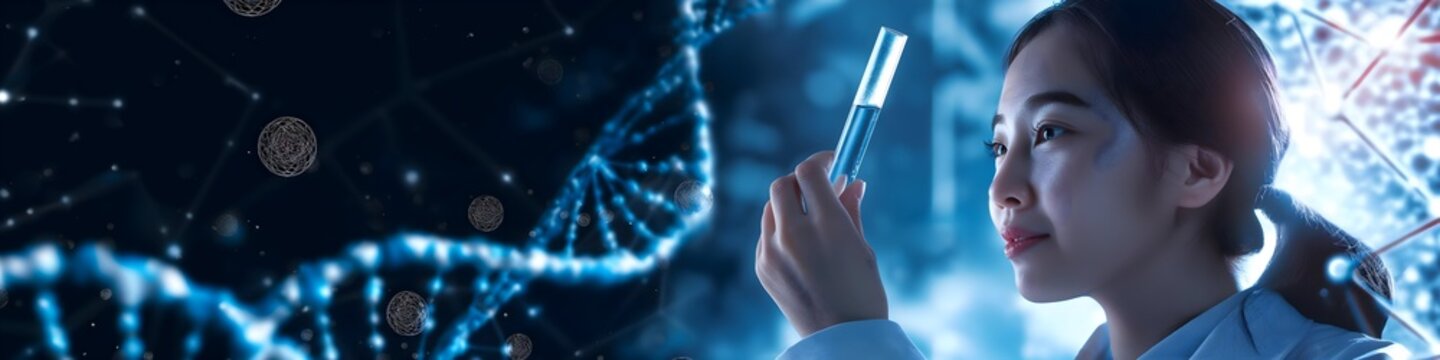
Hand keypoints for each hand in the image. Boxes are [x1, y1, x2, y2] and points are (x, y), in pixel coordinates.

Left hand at [755, 151, 887, 336]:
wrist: (842, 339)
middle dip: (799, 181)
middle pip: (781, 185)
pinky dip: (781, 230)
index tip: (832, 162)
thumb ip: (851, 210)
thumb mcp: (863, 248)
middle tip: (818, 188)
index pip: (809, 173)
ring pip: (770, 209)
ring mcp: (771, 252)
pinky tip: (801, 246)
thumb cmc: (862, 293)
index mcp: (826, 226)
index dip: (820, 161)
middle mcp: (793, 235)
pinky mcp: (762, 267)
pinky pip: (766, 234)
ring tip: (811, 219)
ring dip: (788, 205)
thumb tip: (853, 183)